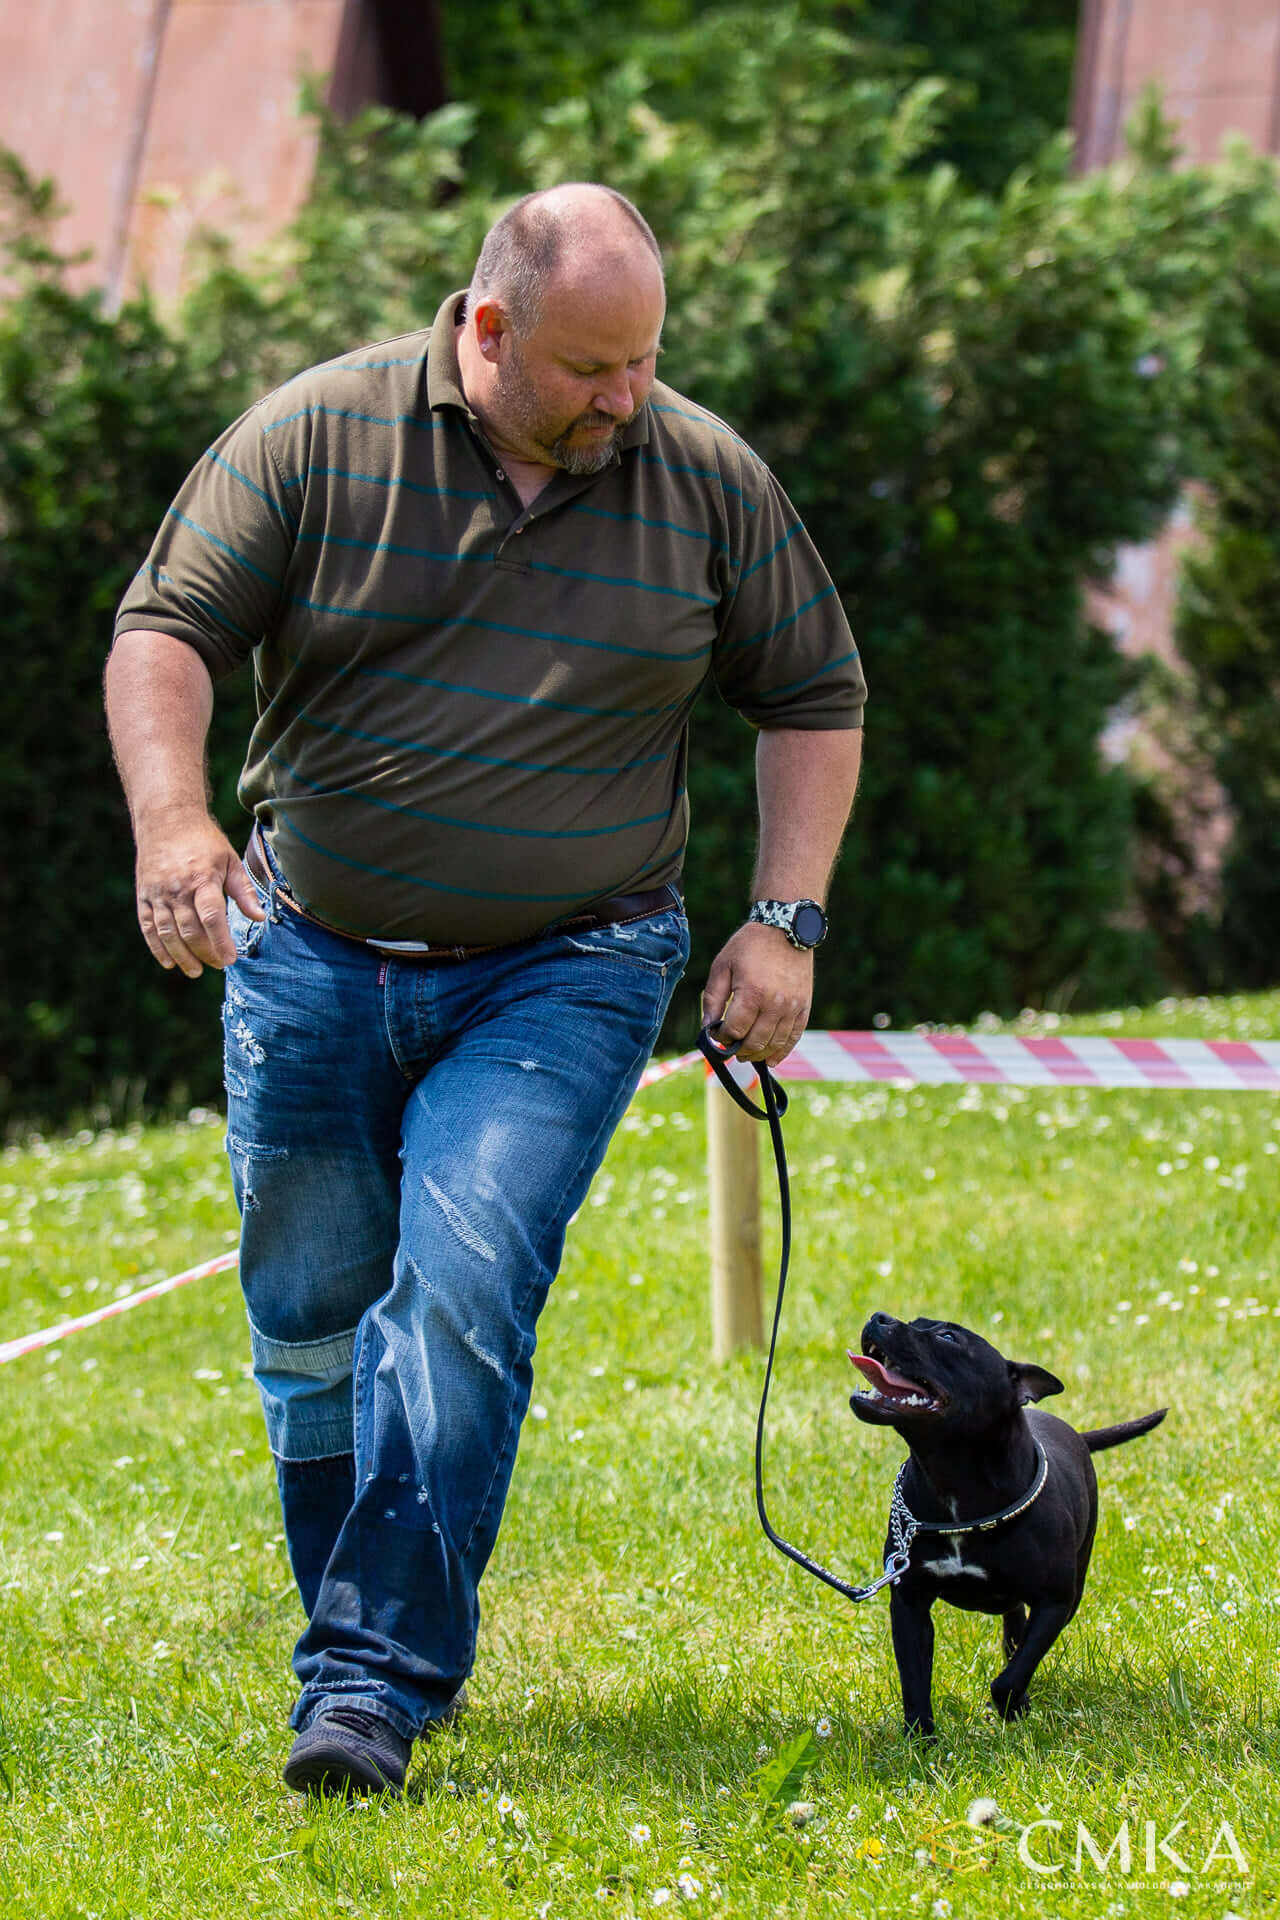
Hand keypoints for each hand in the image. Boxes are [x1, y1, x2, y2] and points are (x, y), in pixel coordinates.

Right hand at [134, 814, 264, 977]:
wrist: (166, 820)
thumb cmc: (204, 842)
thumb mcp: (230, 860)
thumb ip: (244, 891)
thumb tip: (259, 917)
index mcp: (202, 878)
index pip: (211, 917)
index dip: (221, 941)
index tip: (231, 960)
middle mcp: (177, 888)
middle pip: (189, 929)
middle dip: (205, 952)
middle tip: (219, 965)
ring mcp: (157, 893)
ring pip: (167, 933)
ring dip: (182, 956)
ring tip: (196, 971)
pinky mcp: (143, 896)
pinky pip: (148, 927)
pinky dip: (157, 948)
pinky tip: (169, 962)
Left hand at [701, 922, 813, 1065]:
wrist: (786, 927)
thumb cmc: (749, 945)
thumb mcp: (722, 966)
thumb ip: (712, 998)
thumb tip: (707, 1027)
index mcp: (752, 993)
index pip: (734, 1030)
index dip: (722, 1038)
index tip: (717, 1035)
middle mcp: (774, 1004)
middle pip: (754, 1041)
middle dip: (739, 1050)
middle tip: (731, 1050)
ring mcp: (792, 1007)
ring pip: (774, 1044)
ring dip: (758, 1054)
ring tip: (747, 1055)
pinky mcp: (804, 1007)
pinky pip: (794, 1037)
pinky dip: (782, 1052)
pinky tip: (770, 1059)